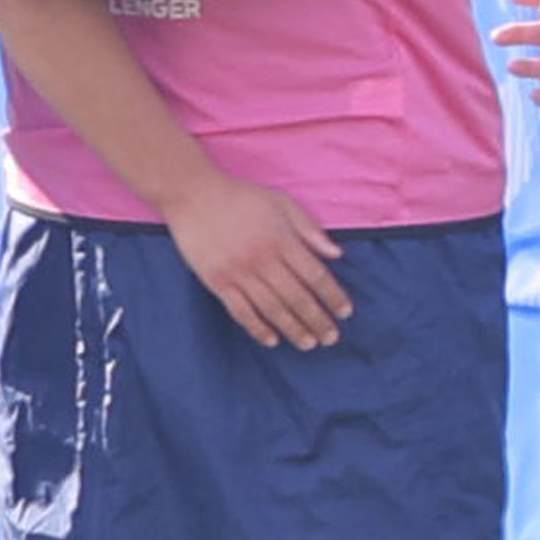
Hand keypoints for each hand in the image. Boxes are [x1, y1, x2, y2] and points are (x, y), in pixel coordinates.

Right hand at [161, 168, 349, 349]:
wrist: (193, 194)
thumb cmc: (241, 196)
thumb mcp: (282, 203)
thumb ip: (310, 230)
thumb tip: (337, 254)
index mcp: (282, 240)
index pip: (315, 275)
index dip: (333, 296)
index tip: (345, 312)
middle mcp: (262, 259)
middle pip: (297, 297)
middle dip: (317, 320)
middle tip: (331, 338)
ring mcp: (238, 272)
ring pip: (271, 309)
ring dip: (292, 329)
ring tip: (308, 344)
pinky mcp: (216, 281)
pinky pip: (240, 311)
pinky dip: (257, 328)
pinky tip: (272, 340)